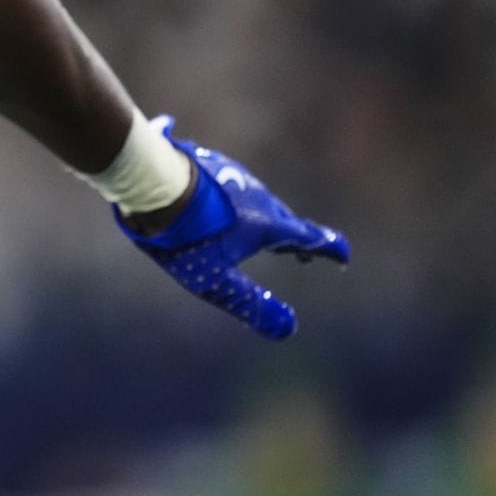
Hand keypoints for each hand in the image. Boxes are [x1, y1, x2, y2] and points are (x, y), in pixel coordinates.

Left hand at [117, 116, 348, 338]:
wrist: (154, 185)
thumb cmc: (187, 237)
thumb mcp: (218, 281)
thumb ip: (252, 304)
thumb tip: (288, 330)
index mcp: (268, 223)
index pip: (309, 238)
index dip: (329, 249)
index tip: (342, 256)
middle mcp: (259, 196)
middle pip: (283, 220)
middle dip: (296, 239)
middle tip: (302, 255)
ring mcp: (234, 176)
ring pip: (257, 202)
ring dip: (265, 219)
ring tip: (262, 233)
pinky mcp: (211, 165)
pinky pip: (232, 187)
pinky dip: (236, 202)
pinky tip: (221, 207)